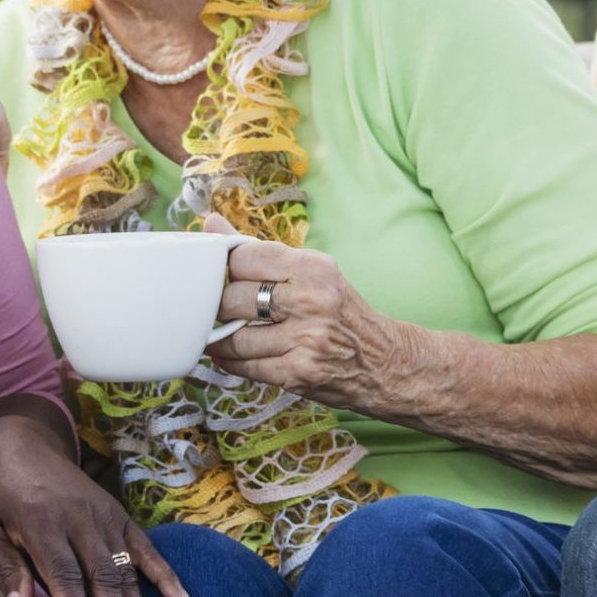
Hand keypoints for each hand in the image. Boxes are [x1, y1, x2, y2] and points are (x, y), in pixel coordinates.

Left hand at [0, 414, 191, 596]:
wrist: (18, 443)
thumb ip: (2, 567)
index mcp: (41, 519)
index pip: (64, 574)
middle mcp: (79, 516)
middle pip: (103, 576)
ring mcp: (104, 513)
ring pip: (126, 570)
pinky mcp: (118, 513)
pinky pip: (146, 547)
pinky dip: (165, 575)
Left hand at [203, 213, 397, 407]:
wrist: (385, 362)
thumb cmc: (339, 311)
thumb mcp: (311, 272)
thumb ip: (260, 250)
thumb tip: (211, 224)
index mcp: (314, 268)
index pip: (244, 257)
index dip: (227, 268)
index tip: (228, 276)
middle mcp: (311, 301)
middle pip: (233, 298)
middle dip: (223, 307)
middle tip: (227, 310)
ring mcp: (306, 339)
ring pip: (235, 337)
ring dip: (223, 339)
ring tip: (226, 335)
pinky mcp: (298, 373)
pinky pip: (245, 366)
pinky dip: (233, 362)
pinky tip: (235, 356)